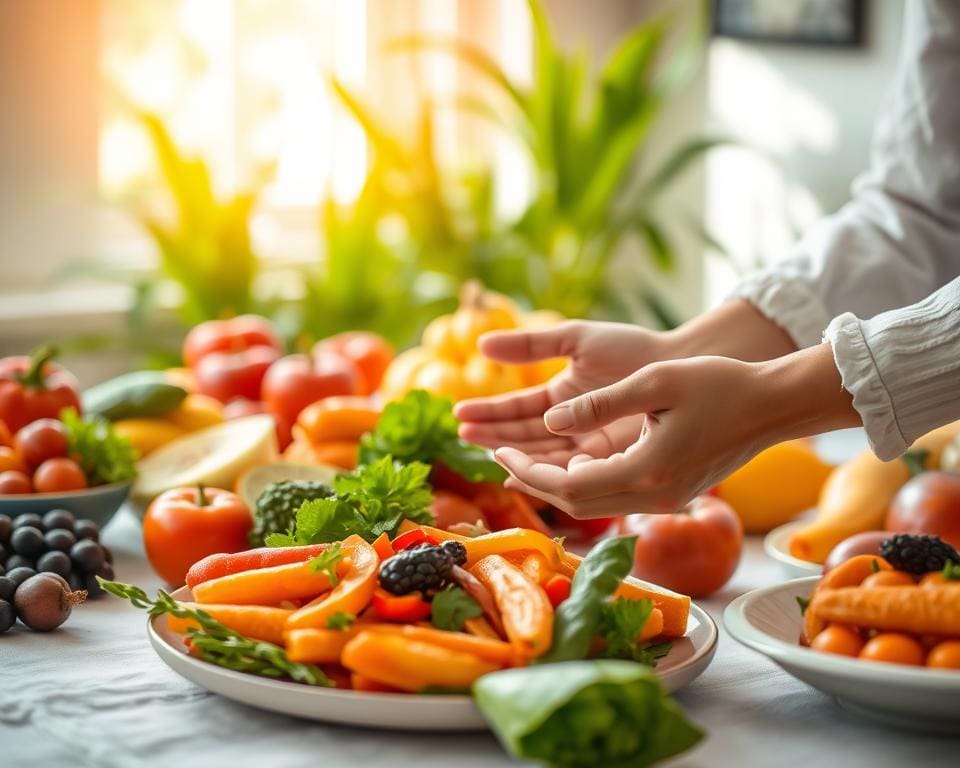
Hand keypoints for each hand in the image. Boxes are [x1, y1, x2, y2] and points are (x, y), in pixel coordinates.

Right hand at [454, 321, 667, 465]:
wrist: (683, 366)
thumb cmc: (633, 347)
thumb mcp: (577, 339)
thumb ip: (530, 344)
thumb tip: (480, 342)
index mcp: (562, 394)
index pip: (517, 409)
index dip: (488, 412)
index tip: (460, 415)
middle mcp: (571, 422)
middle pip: (524, 435)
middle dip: (493, 436)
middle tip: (462, 436)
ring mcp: (588, 443)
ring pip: (542, 455)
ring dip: (514, 455)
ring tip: (486, 452)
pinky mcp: (608, 460)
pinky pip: (570, 471)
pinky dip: (545, 473)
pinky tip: (520, 476)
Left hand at [492, 344, 858, 517]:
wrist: (773, 406)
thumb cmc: (719, 385)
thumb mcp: (654, 382)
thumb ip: (599, 403)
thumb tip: (548, 422)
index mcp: (646, 472)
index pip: (567, 484)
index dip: (526, 470)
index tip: (498, 449)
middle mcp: (654, 497)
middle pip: (577, 504)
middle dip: (533, 482)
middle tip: (500, 456)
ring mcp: (665, 501)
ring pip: (595, 506)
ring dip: (556, 486)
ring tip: (523, 462)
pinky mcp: (672, 495)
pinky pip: (616, 499)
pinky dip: (585, 485)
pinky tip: (569, 464)